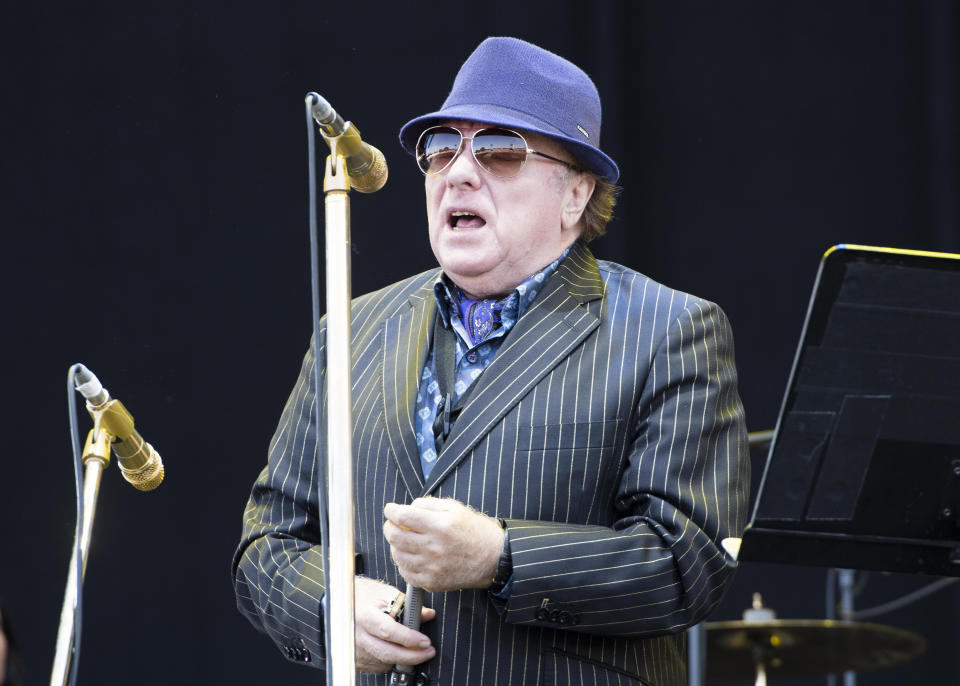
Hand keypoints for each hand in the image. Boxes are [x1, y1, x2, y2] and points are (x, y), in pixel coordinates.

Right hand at [354, 576, 435, 672]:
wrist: (341, 604)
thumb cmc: (363, 596)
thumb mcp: (385, 594)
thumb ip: (407, 605)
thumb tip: (427, 615)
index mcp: (365, 617)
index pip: (389, 632)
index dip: (409, 639)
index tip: (425, 641)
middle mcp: (358, 636)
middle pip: (388, 653)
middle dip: (413, 656)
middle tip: (429, 651)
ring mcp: (356, 651)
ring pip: (384, 662)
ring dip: (403, 659)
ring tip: (416, 651)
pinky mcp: (356, 660)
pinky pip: (378, 666)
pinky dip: (391, 661)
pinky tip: (398, 652)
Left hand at [383, 497, 503, 591]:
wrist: (493, 559)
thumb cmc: (475, 531)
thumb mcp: (455, 508)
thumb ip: (428, 504)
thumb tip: (408, 508)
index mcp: (440, 525)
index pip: (403, 516)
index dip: (391, 510)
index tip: (390, 509)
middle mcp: (434, 547)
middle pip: (395, 536)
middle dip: (389, 527)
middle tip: (392, 524)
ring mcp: (432, 567)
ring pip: (398, 556)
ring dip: (395, 545)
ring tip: (403, 540)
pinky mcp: (433, 582)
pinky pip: (406, 574)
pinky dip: (403, 564)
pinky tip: (411, 556)